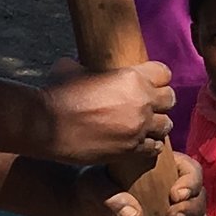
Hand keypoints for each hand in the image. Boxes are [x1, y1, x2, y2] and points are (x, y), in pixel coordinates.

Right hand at [40, 63, 172, 167]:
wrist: (46, 125)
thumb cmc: (57, 93)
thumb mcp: (74, 68)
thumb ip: (90, 67)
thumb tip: (85, 66)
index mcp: (131, 77)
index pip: (164, 73)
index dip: (156, 77)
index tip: (149, 82)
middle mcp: (141, 101)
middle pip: (169, 98)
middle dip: (160, 101)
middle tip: (148, 105)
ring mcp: (138, 127)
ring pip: (166, 124)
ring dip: (157, 124)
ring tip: (145, 125)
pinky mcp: (131, 149)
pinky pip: (154, 147)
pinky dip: (150, 144)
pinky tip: (140, 142)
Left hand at [83, 151, 208, 215]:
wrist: (85, 211)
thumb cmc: (92, 189)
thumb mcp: (95, 189)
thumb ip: (111, 198)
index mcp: (161, 166)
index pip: (188, 169)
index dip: (190, 181)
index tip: (175, 196)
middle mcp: (173, 186)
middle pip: (198, 194)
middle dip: (192, 208)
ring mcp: (173, 209)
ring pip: (199, 215)